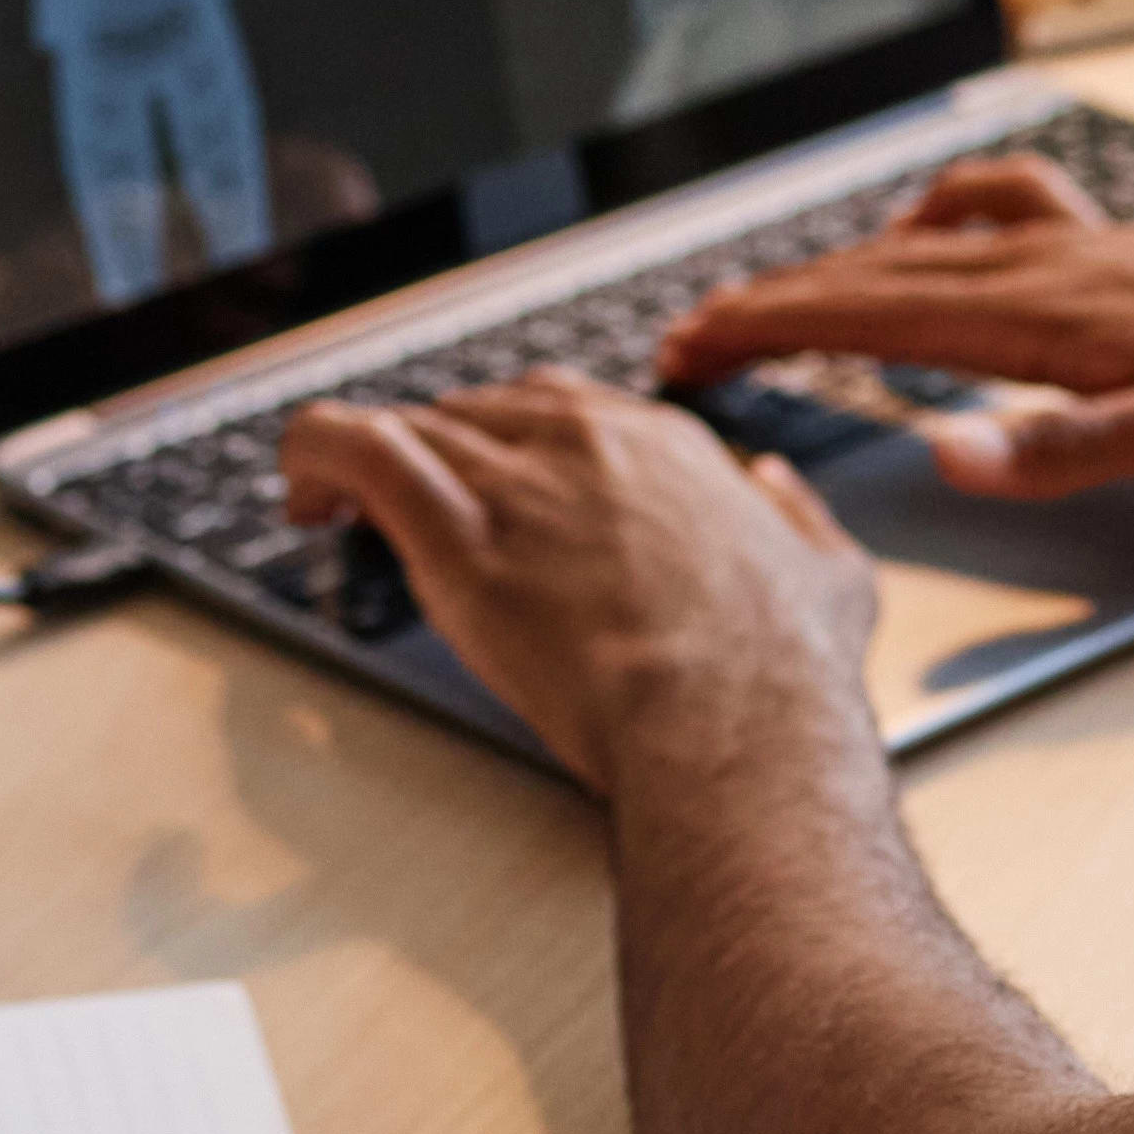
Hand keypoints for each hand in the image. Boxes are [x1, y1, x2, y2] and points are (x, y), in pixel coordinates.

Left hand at [275, 374, 875, 795]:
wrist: (732, 724)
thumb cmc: (779, 675)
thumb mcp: (831, 575)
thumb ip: (800, 520)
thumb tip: (775, 483)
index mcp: (663, 447)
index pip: (559, 408)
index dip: (513, 441)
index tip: (491, 481)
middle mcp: (584, 443)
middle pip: (477, 409)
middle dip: (440, 451)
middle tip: (414, 505)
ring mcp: (515, 480)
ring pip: (410, 424)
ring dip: (364, 457)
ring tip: (332, 498)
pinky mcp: (454, 531)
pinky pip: (354, 450)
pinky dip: (313, 455)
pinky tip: (302, 494)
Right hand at [655, 158, 1133, 498]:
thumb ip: (1063, 451)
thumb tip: (945, 451)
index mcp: (1040, 315)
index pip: (865, 314)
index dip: (765, 329)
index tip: (688, 352)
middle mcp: (1045, 264)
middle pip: (871, 274)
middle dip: (768, 304)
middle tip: (686, 340)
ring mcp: (1079, 247)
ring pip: (922, 247)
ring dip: (834, 270)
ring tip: (775, 299)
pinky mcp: (1116, 248)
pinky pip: (998, 215)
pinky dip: (937, 219)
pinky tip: (931, 226)